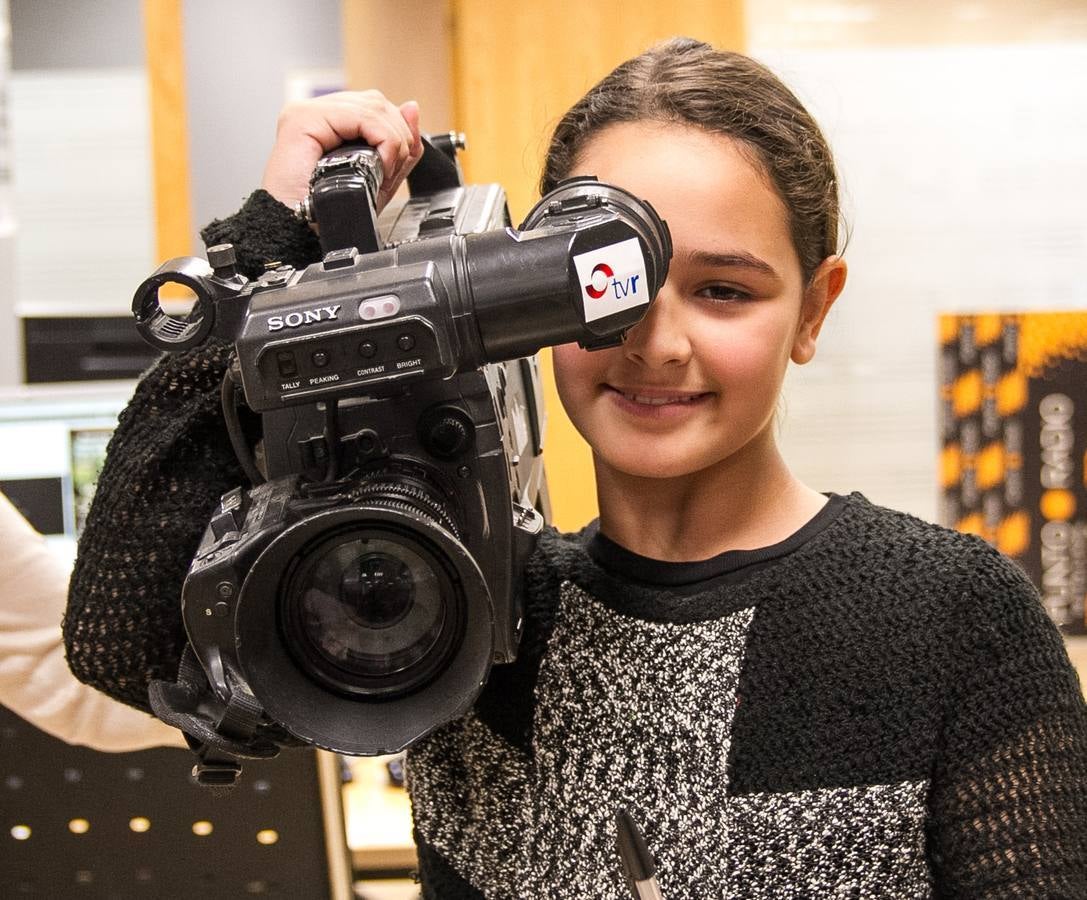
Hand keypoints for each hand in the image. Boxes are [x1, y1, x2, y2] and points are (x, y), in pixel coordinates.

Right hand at [260, 90, 423, 212]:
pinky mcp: (304, 118)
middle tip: (395, 168)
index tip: (403, 159)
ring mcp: (308, 112)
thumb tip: (411, 107)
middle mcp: (317, 112)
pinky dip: (382, 138)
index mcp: (329, 122)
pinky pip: (360, 116)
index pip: (375, 107)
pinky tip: (381, 162)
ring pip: (373, 106)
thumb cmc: (328, 214)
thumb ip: (395, 144)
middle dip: (399, 134)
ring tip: (387, 169)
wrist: (298, 233)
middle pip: (376, 101)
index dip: (399, 129)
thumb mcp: (376, 178)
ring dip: (393, 139)